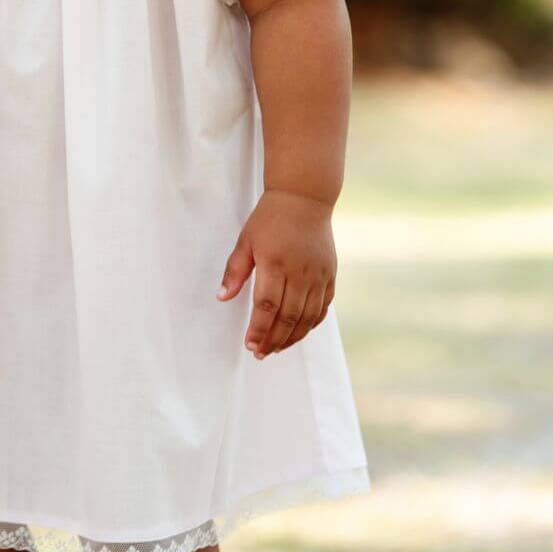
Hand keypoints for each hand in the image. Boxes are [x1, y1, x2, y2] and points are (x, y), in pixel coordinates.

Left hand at [216, 188, 335, 359]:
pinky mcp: (330, 275)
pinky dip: (311, 324)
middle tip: (261, 353)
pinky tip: (298, 332)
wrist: (304, 198)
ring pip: (307, 317)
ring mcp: (318, 275)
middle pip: (288, 317)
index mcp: (275, 262)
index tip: (250, 345)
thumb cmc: (269, 219)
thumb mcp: (246, 240)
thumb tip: (222, 297)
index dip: (258, 329)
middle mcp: (300, 272)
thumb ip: (235, 270)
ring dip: (292, 337)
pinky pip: (323, 307)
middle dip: (274, 339)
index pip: (266, 306)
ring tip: (276, 348)